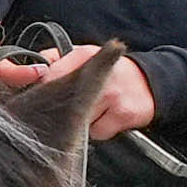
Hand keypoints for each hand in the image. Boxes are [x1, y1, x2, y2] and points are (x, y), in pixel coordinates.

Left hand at [0, 46, 157, 142]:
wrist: (151, 82)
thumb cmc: (114, 71)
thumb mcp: (86, 54)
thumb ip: (58, 58)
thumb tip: (35, 65)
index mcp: (85, 57)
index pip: (53, 75)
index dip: (44, 91)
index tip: (39, 100)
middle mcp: (99, 75)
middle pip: (67, 104)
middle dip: (64, 111)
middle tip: (70, 109)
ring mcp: (111, 96)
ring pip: (81, 121)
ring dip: (84, 121)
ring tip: (95, 109)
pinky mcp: (122, 115)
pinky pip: (98, 132)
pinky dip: (99, 130)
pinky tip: (107, 118)